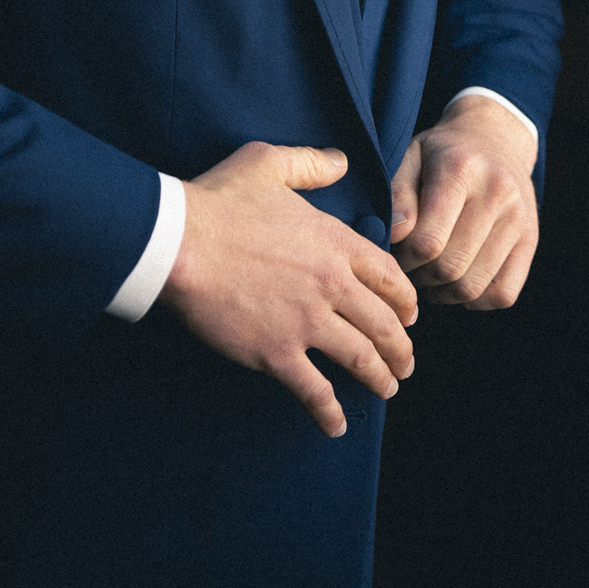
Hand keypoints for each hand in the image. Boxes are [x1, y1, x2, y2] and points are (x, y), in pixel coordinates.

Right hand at [161, 142, 417, 437]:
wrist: (179, 241)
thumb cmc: (219, 200)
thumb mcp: (269, 163)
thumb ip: (311, 164)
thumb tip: (341, 162)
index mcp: (336, 242)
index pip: (389, 277)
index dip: (405, 301)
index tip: (410, 317)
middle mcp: (332, 284)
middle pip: (384, 323)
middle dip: (401, 348)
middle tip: (406, 364)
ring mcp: (307, 321)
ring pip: (360, 357)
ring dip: (380, 377)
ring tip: (387, 389)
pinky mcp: (277, 352)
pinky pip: (315, 390)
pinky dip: (329, 411)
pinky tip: (337, 426)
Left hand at [388, 94, 540, 309]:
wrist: (496, 138)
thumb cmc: (443, 153)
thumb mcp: (412, 157)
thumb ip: (398, 194)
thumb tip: (395, 234)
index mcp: (462, 169)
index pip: (428, 242)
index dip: (403, 258)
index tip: (397, 250)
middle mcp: (498, 192)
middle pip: (450, 268)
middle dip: (420, 276)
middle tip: (411, 264)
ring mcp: (519, 218)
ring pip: (474, 287)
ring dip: (443, 292)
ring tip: (431, 272)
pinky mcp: (531, 239)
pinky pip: (503, 295)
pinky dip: (475, 300)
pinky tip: (460, 278)